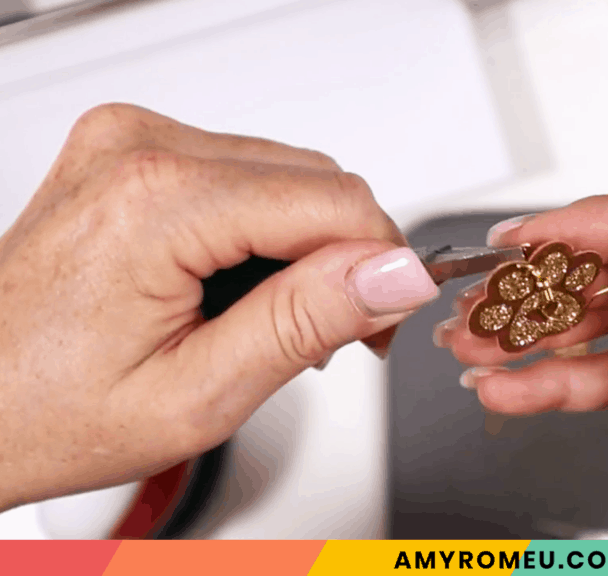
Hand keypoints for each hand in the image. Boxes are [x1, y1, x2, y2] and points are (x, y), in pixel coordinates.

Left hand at [0, 104, 438, 510]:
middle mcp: (139, 148)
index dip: (380, 266)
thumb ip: (305, 320)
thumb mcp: (198, 393)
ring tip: (272, 322)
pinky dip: (265, 231)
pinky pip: (245, 174)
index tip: (381, 324)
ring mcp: (131, 142)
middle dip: (346, 259)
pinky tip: (240, 287)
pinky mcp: (132, 152)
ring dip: (307, 246)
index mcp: (157, 201)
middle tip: (330, 338)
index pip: (336, 200)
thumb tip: (394, 273)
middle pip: (317, 181)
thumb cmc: (46, 409)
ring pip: (289, 176)